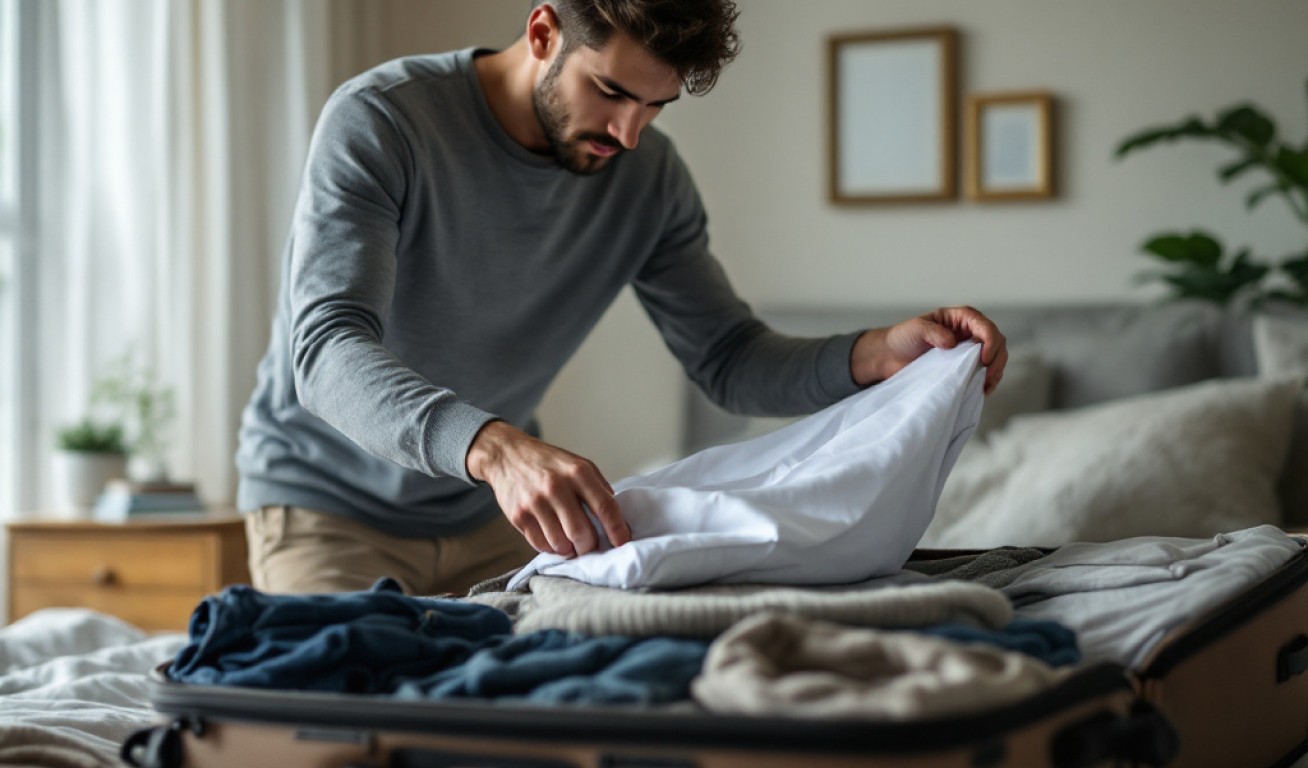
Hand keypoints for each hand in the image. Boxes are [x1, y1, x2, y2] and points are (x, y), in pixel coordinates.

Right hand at [466, 420, 630, 556]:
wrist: (507, 454)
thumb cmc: (548, 462)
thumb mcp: (578, 464)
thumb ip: (598, 487)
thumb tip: (616, 517)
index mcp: (578, 472)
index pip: (605, 507)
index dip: (617, 529)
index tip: (623, 543)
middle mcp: (556, 487)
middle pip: (581, 532)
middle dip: (590, 546)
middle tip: (591, 546)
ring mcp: (535, 502)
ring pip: (561, 544)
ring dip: (570, 549)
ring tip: (571, 543)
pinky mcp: (519, 515)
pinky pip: (541, 545)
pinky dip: (551, 548)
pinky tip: (553, 538)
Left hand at [851, 306, 1007, 393]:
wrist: (891, 356)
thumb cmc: (903, 337)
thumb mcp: (916, 329)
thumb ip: (933, 332)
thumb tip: (952, 342)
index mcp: (961, 318)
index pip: (985, 326)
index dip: (990, 342)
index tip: (984, 359)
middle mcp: (969, 331)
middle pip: (997, 341)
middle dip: (997, 359)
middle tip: (988, 376)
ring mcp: (970, 349)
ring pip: (996, 357)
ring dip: (996, 371)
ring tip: (986, 386)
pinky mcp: (965, 366)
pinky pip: (985, 371)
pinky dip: (988, 380)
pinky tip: (983, 389)